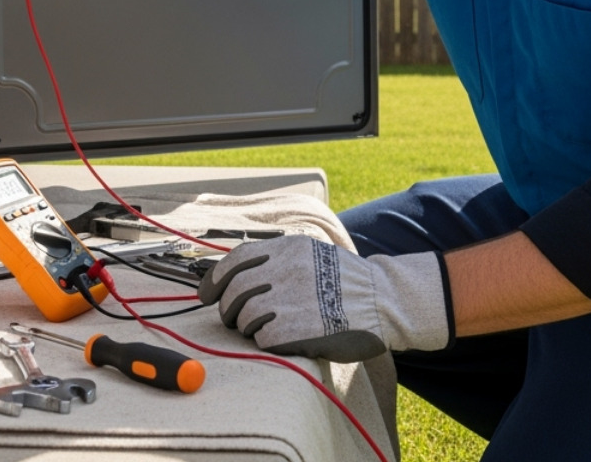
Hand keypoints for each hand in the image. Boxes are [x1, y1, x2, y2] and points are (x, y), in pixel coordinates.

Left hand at [196, 235, 450, 361]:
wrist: (384, 300)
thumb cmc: (344, 280)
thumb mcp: (312, 253)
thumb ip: (276, 258)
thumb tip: (232, 272)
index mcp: (288, 247)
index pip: (236, 259)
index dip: (214, 278)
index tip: (205, 292)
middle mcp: (287, 269)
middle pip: (235, 290)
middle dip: (228, 308)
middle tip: (233, 319)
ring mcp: (293, 298)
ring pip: (246, 316)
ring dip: (247, 327)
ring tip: (262, 329)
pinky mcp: (300, 328)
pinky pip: (264, 338)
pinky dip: (265, 342)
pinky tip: (280, 339)